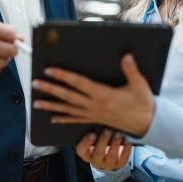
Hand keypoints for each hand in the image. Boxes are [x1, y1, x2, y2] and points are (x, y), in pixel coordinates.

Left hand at [32, 54, 154, 136]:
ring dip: (51, 105)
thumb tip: (126, 56)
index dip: (63, 76)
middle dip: (50, 88)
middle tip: (35, 83)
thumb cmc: (143, 104)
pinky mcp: (94, 120)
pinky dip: (63, 119)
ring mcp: (93, 114)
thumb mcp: (140, 85)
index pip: (79, 83)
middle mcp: (95, 105)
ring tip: (36, 102)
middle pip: (68, 96)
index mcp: (104, 94)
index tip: (50, 70)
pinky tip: (52, 118)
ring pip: (67, 109)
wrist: (147, 124)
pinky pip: (75, 120)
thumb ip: (131, 70)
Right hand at [76, 129, 131, 170]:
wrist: (109, 153)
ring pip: (111, 156)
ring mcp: (108, 165)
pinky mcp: (119, 165)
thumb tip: (99, 119)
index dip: (86, 142)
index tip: (92, 133)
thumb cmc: (99, 140)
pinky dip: (126, 149)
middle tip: (108, 129)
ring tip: (118, 132)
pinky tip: (127, 140)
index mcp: (85, 154)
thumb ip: (94, 131)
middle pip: (98, 153)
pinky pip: (123, 159)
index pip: (81, 150)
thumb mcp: (94, 137)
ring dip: (115, 143)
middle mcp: (95, 162)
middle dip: (103, 140)